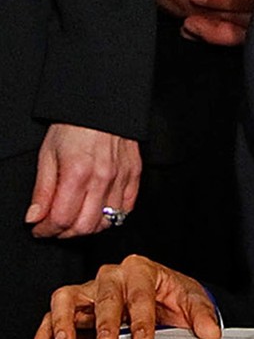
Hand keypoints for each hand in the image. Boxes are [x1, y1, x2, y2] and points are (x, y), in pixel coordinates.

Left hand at [25, 124, 140, 238]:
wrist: (102, 105)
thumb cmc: (74, 126)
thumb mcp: (47, 154)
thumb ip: (42, 189)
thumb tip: (34, 217)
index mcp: (77, 173)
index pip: (61, 219)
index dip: (46, 230)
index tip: (39, 228)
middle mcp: (102, 179)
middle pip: (85, 226)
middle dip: (65, 233)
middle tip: (55, 226)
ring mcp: (121, 178)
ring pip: (107, 221)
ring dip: (88, 227)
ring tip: (76, 218)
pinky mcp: (135, 174)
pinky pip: (127, 208)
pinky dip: (112, 216)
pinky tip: (98, 210)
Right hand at [28, 255, 220, 338]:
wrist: (162, 296)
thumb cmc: (171, 294)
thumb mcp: (191, 300)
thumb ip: (201, 315)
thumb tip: (211, 332)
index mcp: (142, 269)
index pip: (140, 292)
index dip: (141, 317)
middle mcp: (113, 275)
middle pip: (106, 294)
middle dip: (107, 319)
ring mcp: (91, 289)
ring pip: (70, 297)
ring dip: (65, 320)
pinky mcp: (75, 305)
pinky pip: (54, 314)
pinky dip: (46, 330)